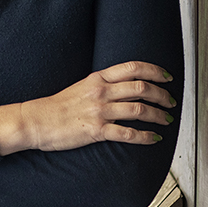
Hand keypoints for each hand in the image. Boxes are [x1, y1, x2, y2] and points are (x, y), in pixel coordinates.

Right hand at [0, 61, 174, 154]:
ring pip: (139, 110)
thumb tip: (123, 87)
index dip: (155, 71)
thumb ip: (101, 85)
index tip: (167, 77)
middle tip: (171, 102)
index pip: (133, 68)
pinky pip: (128, 133)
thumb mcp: (81, 87)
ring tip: (166, 120)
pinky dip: (145, 137)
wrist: (36, 121)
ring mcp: (99, 111)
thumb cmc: (57, 106)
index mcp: (97, 78)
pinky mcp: (96, 131)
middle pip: (141, 87)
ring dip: (158, 115)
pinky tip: (153, 138)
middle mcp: (101, 92)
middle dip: (162, 95)